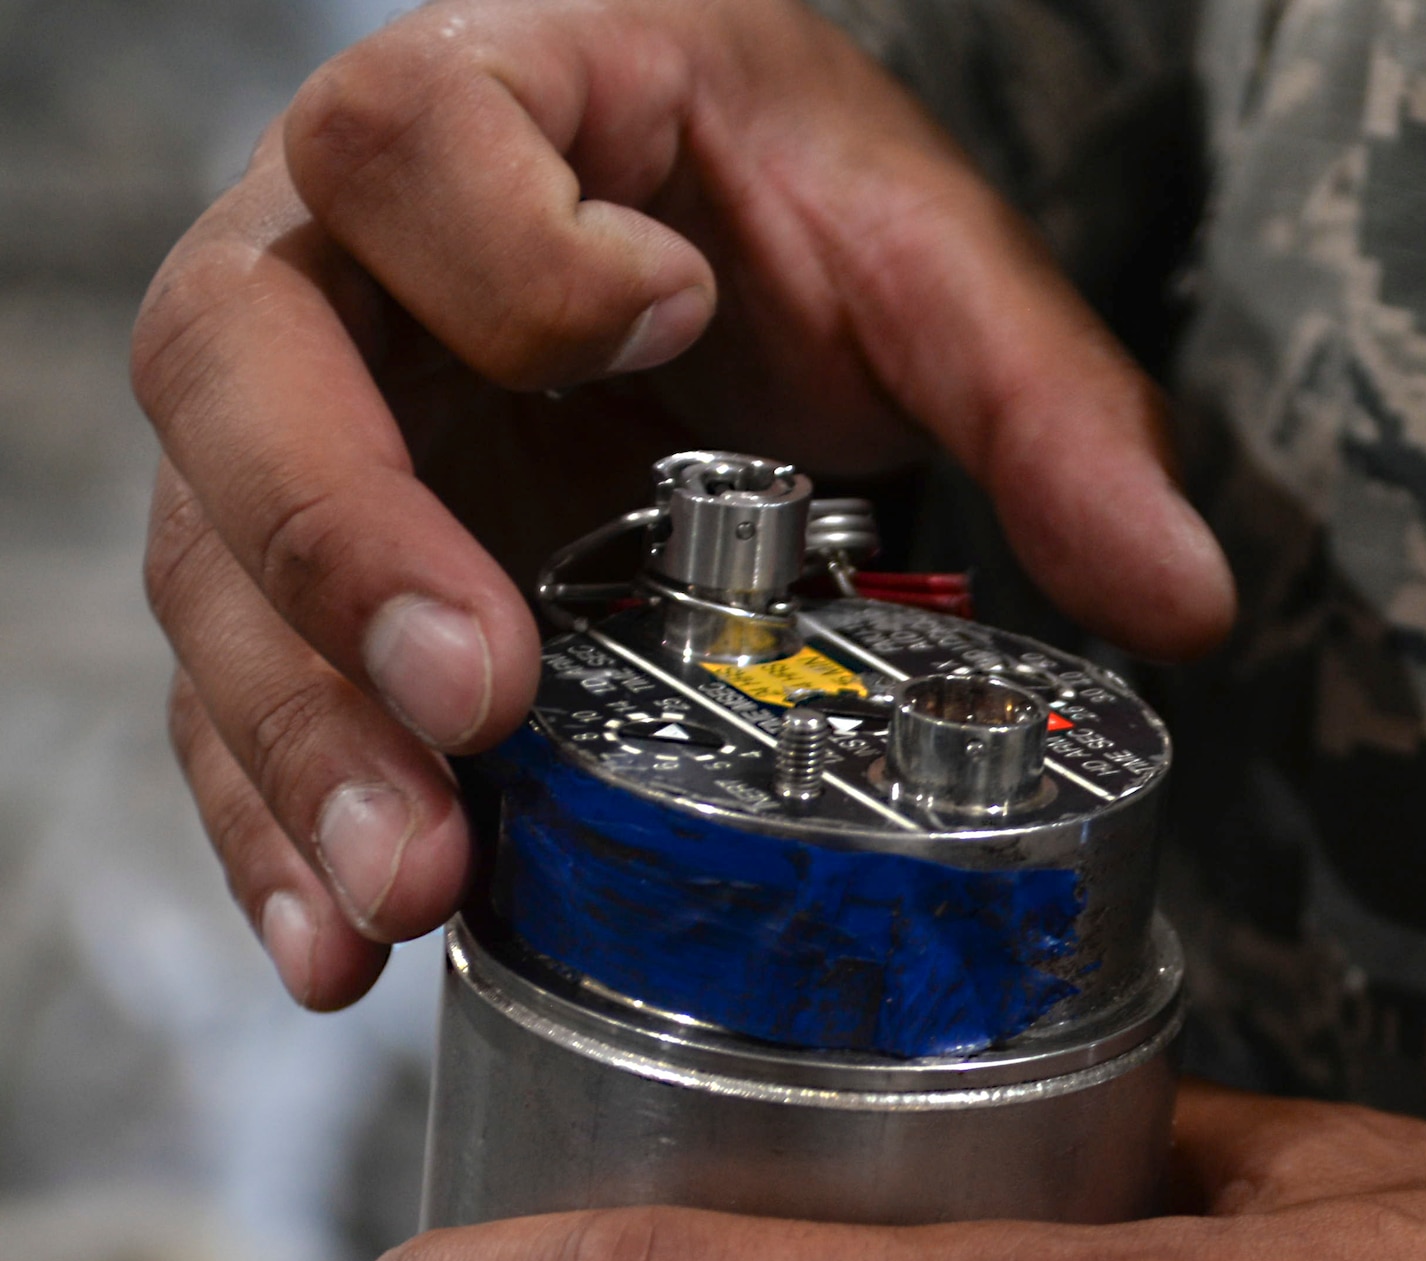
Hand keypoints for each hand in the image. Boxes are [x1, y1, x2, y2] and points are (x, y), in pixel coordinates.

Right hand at [132, 0, 1233, 1013]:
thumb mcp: (917, 264)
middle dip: (345, 545)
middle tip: (472, 702)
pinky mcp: (309, 600)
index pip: (411, 137)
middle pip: (238, 373)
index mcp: (486, 117)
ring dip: (301, 748)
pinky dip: (281, 836)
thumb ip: (1040, 401)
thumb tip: (1179, 595)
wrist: (684, 264)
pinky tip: (342, 947)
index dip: (502, 240)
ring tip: (410, 888)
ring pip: (216, 575)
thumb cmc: (768, 222)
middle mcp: (342, 278)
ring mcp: (300, 447)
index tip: (645, 324)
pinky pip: (236, 711)